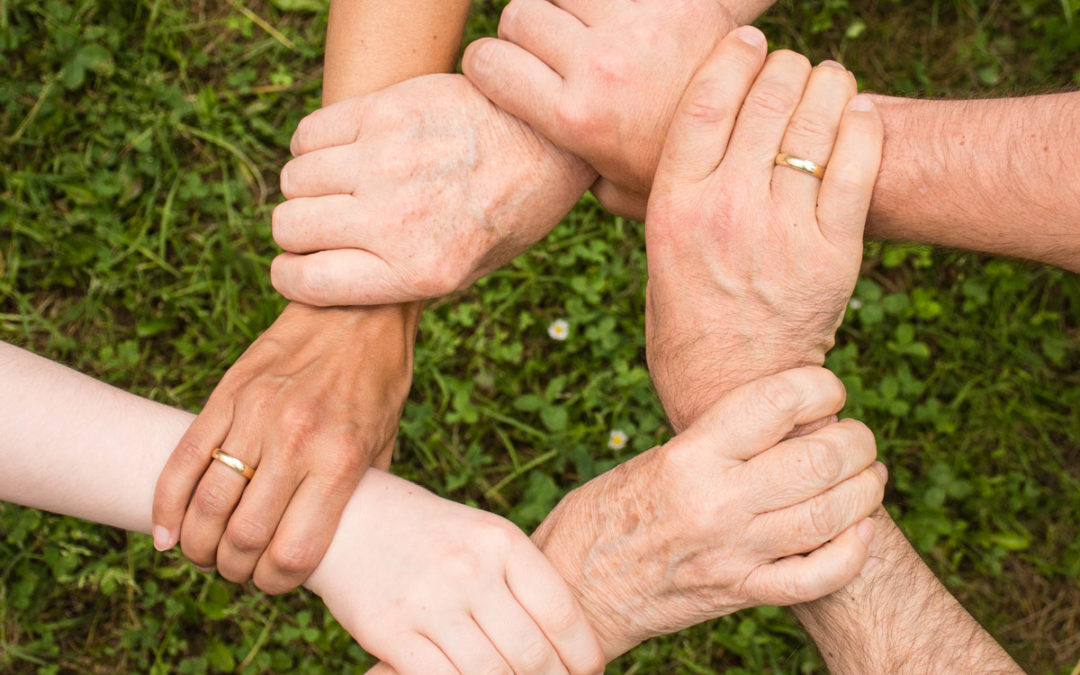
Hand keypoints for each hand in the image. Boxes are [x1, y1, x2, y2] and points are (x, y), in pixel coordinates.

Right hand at [152, 302, 417, 592]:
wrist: (357, 309)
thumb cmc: (378, 381)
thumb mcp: (385, 442)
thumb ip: (358, 493)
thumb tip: (337, 543)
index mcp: (340, 460)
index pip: (293, 551)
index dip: (276, 583)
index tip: (274, 582)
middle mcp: (295, 440)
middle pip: (243, 537)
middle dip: (234, 569)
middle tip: (237, 570)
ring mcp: (255, 415)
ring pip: (206, 504)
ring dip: (198, 544)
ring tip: (205, 553)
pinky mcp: (227, 394)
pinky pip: (183, 459)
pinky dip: (166, 505)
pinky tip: (167, 532)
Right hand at [270, 73, 595, 305]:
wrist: (549, 141)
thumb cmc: (508, 213)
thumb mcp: (468, 271)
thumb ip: (399, 281)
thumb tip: (328, 284)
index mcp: (419, 271)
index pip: (306, 282)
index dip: (291, 276)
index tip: (298, 267)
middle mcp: (398, 219)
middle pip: (289, 227)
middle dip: (297, 232)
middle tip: (325, 224)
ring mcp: (388, 161)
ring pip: (294, 179)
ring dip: (307, 187)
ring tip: (340, 186)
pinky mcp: (386, 111)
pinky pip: (309, 133)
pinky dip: (313, 146)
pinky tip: (343, 151)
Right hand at [305, 470, 604, 674]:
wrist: (348, 518)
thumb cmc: (430, 535)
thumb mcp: (482, 537)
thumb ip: (521, 581)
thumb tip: (568, 643)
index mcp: (500, 541)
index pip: (561, 612)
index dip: (583, 655)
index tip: (588, 672)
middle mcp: (469, 569)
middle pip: (531, 653)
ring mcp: (429, 602)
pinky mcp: (390, 632)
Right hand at [463, 0, 771, 217]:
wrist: (759, 143)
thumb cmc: (681, 174)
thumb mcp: (620, 190)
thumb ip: (576, 172)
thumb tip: (550, 168)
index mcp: (574, 117)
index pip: (487, 62)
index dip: (488, 64)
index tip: (502, 70)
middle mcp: (597, 67)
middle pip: (521, 14)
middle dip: (526, 31)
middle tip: (550, 51)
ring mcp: (634, 27)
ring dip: (566, 6)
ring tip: (586, 30)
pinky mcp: (671, 0)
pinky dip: (605, 2)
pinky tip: (619, 20)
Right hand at [531, 367, 884, 658]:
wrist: (575, 590)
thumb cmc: (604, 515)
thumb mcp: (652, 460)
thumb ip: (714, 444)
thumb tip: (780, 422)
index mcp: (689, 457)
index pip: (776, 403)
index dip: (820, 386)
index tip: (828, 389)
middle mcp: (716, 503)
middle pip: (819, 459)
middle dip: (856, 440)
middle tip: (857, 436)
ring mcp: (734, 553)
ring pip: (831, 515)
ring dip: (866, 489)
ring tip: (869, 474)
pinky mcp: (740, 593)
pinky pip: (817, 577)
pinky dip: (852, 552)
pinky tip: (860, 530)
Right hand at [642, 29, 882, 430]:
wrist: (733, 389)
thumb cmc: (687, 320)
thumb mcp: (656, 252)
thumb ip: (663, 194)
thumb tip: (663, 141)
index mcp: (674, 205)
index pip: (705, 102)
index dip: (733, 57)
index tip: (749, 40)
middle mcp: (726, 210)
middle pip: (766, 100)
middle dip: (785, 67)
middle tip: (792, 67)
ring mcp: (783, 231)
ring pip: (816, 122)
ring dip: (828, 85)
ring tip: (828, 82)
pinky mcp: (833, 253)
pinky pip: (858, 165)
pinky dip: (862, 126)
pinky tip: (858, 114)